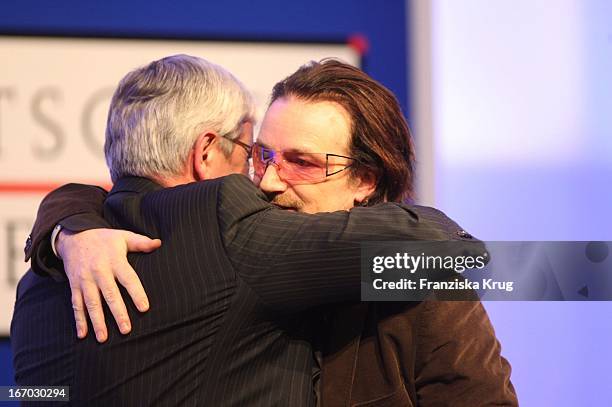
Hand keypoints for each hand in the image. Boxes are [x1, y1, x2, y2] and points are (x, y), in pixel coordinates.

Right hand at [56, 228, 161, 342]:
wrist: (73, 236)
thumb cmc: (104, 239)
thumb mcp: (122, 236)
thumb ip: (141, 242)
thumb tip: (158, 243)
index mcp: (114, 260)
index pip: (128, 278)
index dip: (136, 293)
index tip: (144, 308)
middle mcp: (99, 271)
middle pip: (110, 294)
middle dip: (118, 312)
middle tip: (126, 330)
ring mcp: (85, 280)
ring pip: (91, 303)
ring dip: (97, 321)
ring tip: (104, 338)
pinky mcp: (74, 286)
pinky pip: (76, 304)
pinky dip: (79, 320)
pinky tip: (82, 335)